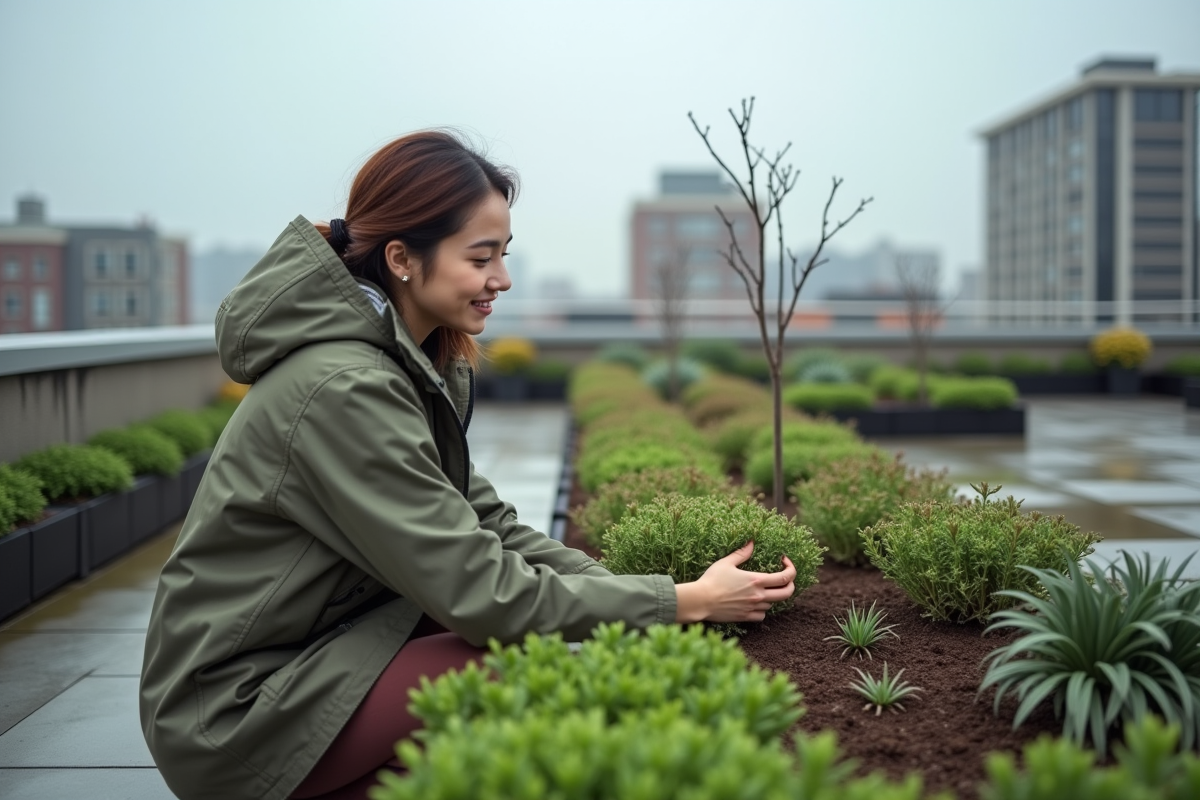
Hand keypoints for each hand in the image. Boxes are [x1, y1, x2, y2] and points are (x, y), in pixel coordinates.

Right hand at [674, 541, 796, 623]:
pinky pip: (762, 615)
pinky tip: (755, 603)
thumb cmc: (712, 580)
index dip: (791, 569)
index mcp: (756, 580)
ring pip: (773, 604)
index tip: (784, 561)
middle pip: (787, 593)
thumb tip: (752, 543)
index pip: (785, 577)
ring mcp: (753, 608)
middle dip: (791, 585)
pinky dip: (762, 610)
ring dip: (772, 596)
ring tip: (763, 589)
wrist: (701, 601)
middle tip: (785, 578)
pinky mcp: (746, 617)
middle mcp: (758, 595)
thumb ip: (742, 553)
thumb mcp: (726, 562)